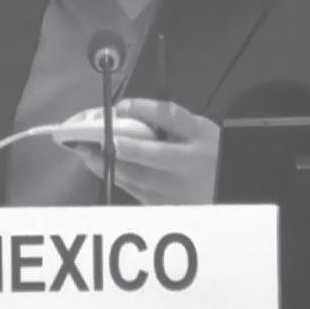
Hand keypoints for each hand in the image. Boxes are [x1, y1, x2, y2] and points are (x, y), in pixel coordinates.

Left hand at [67, 98, 219, 204]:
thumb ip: (171, 120)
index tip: (122, 105)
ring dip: (106, 162)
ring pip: (136, 175)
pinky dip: (114, 176)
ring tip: (84, 150)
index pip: (170, 117)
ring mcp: (175, 187)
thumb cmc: (208, 153)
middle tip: (93, 136)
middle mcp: (187, 162)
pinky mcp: (164, 203)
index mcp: (198, 135)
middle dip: (119, 144)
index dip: (144, 109)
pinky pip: (134, 189)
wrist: (225, 188)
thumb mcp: (198, 128)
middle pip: (150, 152)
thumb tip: (130, 111)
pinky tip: (98, 166)